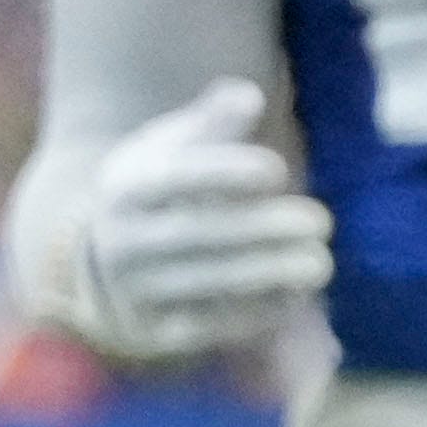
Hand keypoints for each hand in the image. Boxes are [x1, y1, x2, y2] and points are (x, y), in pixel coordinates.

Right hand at [46, 76, 331, 358]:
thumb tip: (246, 95)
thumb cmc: (161, 194)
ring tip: (320, 262)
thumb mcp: (171, 151)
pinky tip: (295, 296)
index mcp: (127, 188)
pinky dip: (256, 312)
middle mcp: (122, 240)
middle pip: (197, 233)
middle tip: (320, 221)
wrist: (106, 265)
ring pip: (205, 282)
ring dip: (269, 272)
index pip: (172, 178)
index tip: (275, 170)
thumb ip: (213, 124)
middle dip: (263, 228)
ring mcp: (136, 290)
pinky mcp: (157, 331)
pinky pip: (209, 326)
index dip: (223, 172)